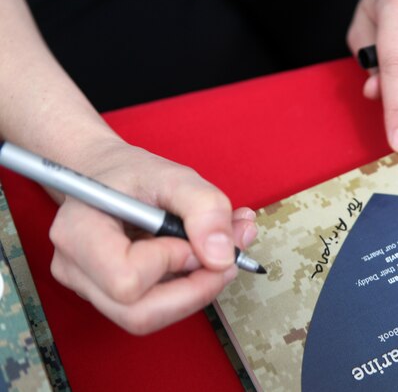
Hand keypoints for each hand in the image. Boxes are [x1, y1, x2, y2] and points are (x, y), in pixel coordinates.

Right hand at [47, 140, 256, 333]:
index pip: (126, 279)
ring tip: (219, 254)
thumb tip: (221, 256)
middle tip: (225, 258)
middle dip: (194, 290)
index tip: (188, 238)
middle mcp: (76, 268)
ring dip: (196, 291)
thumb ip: (205, 207)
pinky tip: (201, 259)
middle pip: (138, 314)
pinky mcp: (112, 298)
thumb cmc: (133, 175)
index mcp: (79, 232)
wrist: (111, 178)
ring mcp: (91, 288)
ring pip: (150, 317)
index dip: (169, 263)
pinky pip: (155, 309)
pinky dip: (189, 289)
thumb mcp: (175, 175)